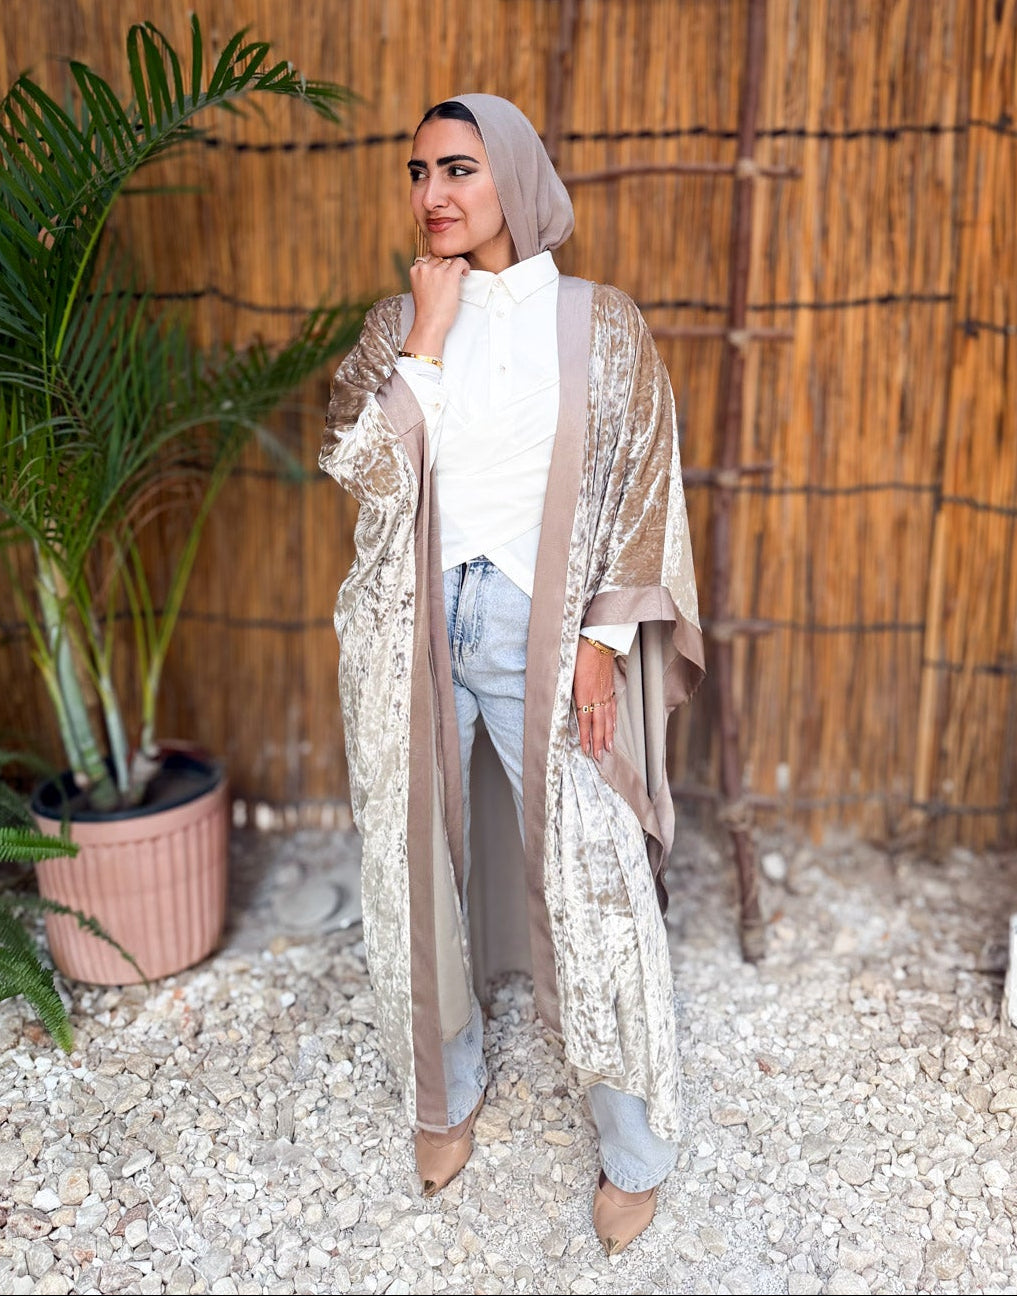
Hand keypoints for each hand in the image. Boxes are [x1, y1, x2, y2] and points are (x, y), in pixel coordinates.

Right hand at [404, 253, 468, 356]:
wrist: (429, 324)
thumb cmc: (426, 312)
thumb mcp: (419, 289)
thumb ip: (424, 276)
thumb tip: (438, 267)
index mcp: (415, 270)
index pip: (428, 257)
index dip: (438, 263)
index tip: (443, 270)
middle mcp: (424, 268)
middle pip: (440, 257)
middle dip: (446, 265)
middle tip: (452, 274)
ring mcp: (436, 271)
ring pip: (450, 259)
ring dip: (456, 267)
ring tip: (458, 277)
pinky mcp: (449, 276)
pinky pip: (460, 261)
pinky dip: (465, 266)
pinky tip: (465, 273)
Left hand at [573, 637, 615, 759]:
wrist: (599, 640)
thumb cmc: (580, 653)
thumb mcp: (567, 671)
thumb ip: (565, 689)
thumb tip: (559, 701)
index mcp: (584, 693)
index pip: (585, 721)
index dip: (586, 737)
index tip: (587, 750)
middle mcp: (597, 696)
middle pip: (599, 724)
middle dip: (599, 742)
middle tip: (600, 756)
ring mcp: (605, 692)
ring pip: (608, 718)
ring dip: (609, 735)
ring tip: (609, 748)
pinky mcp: (610, 687)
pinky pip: (613, 707)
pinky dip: (614, 720)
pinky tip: (614, 727)